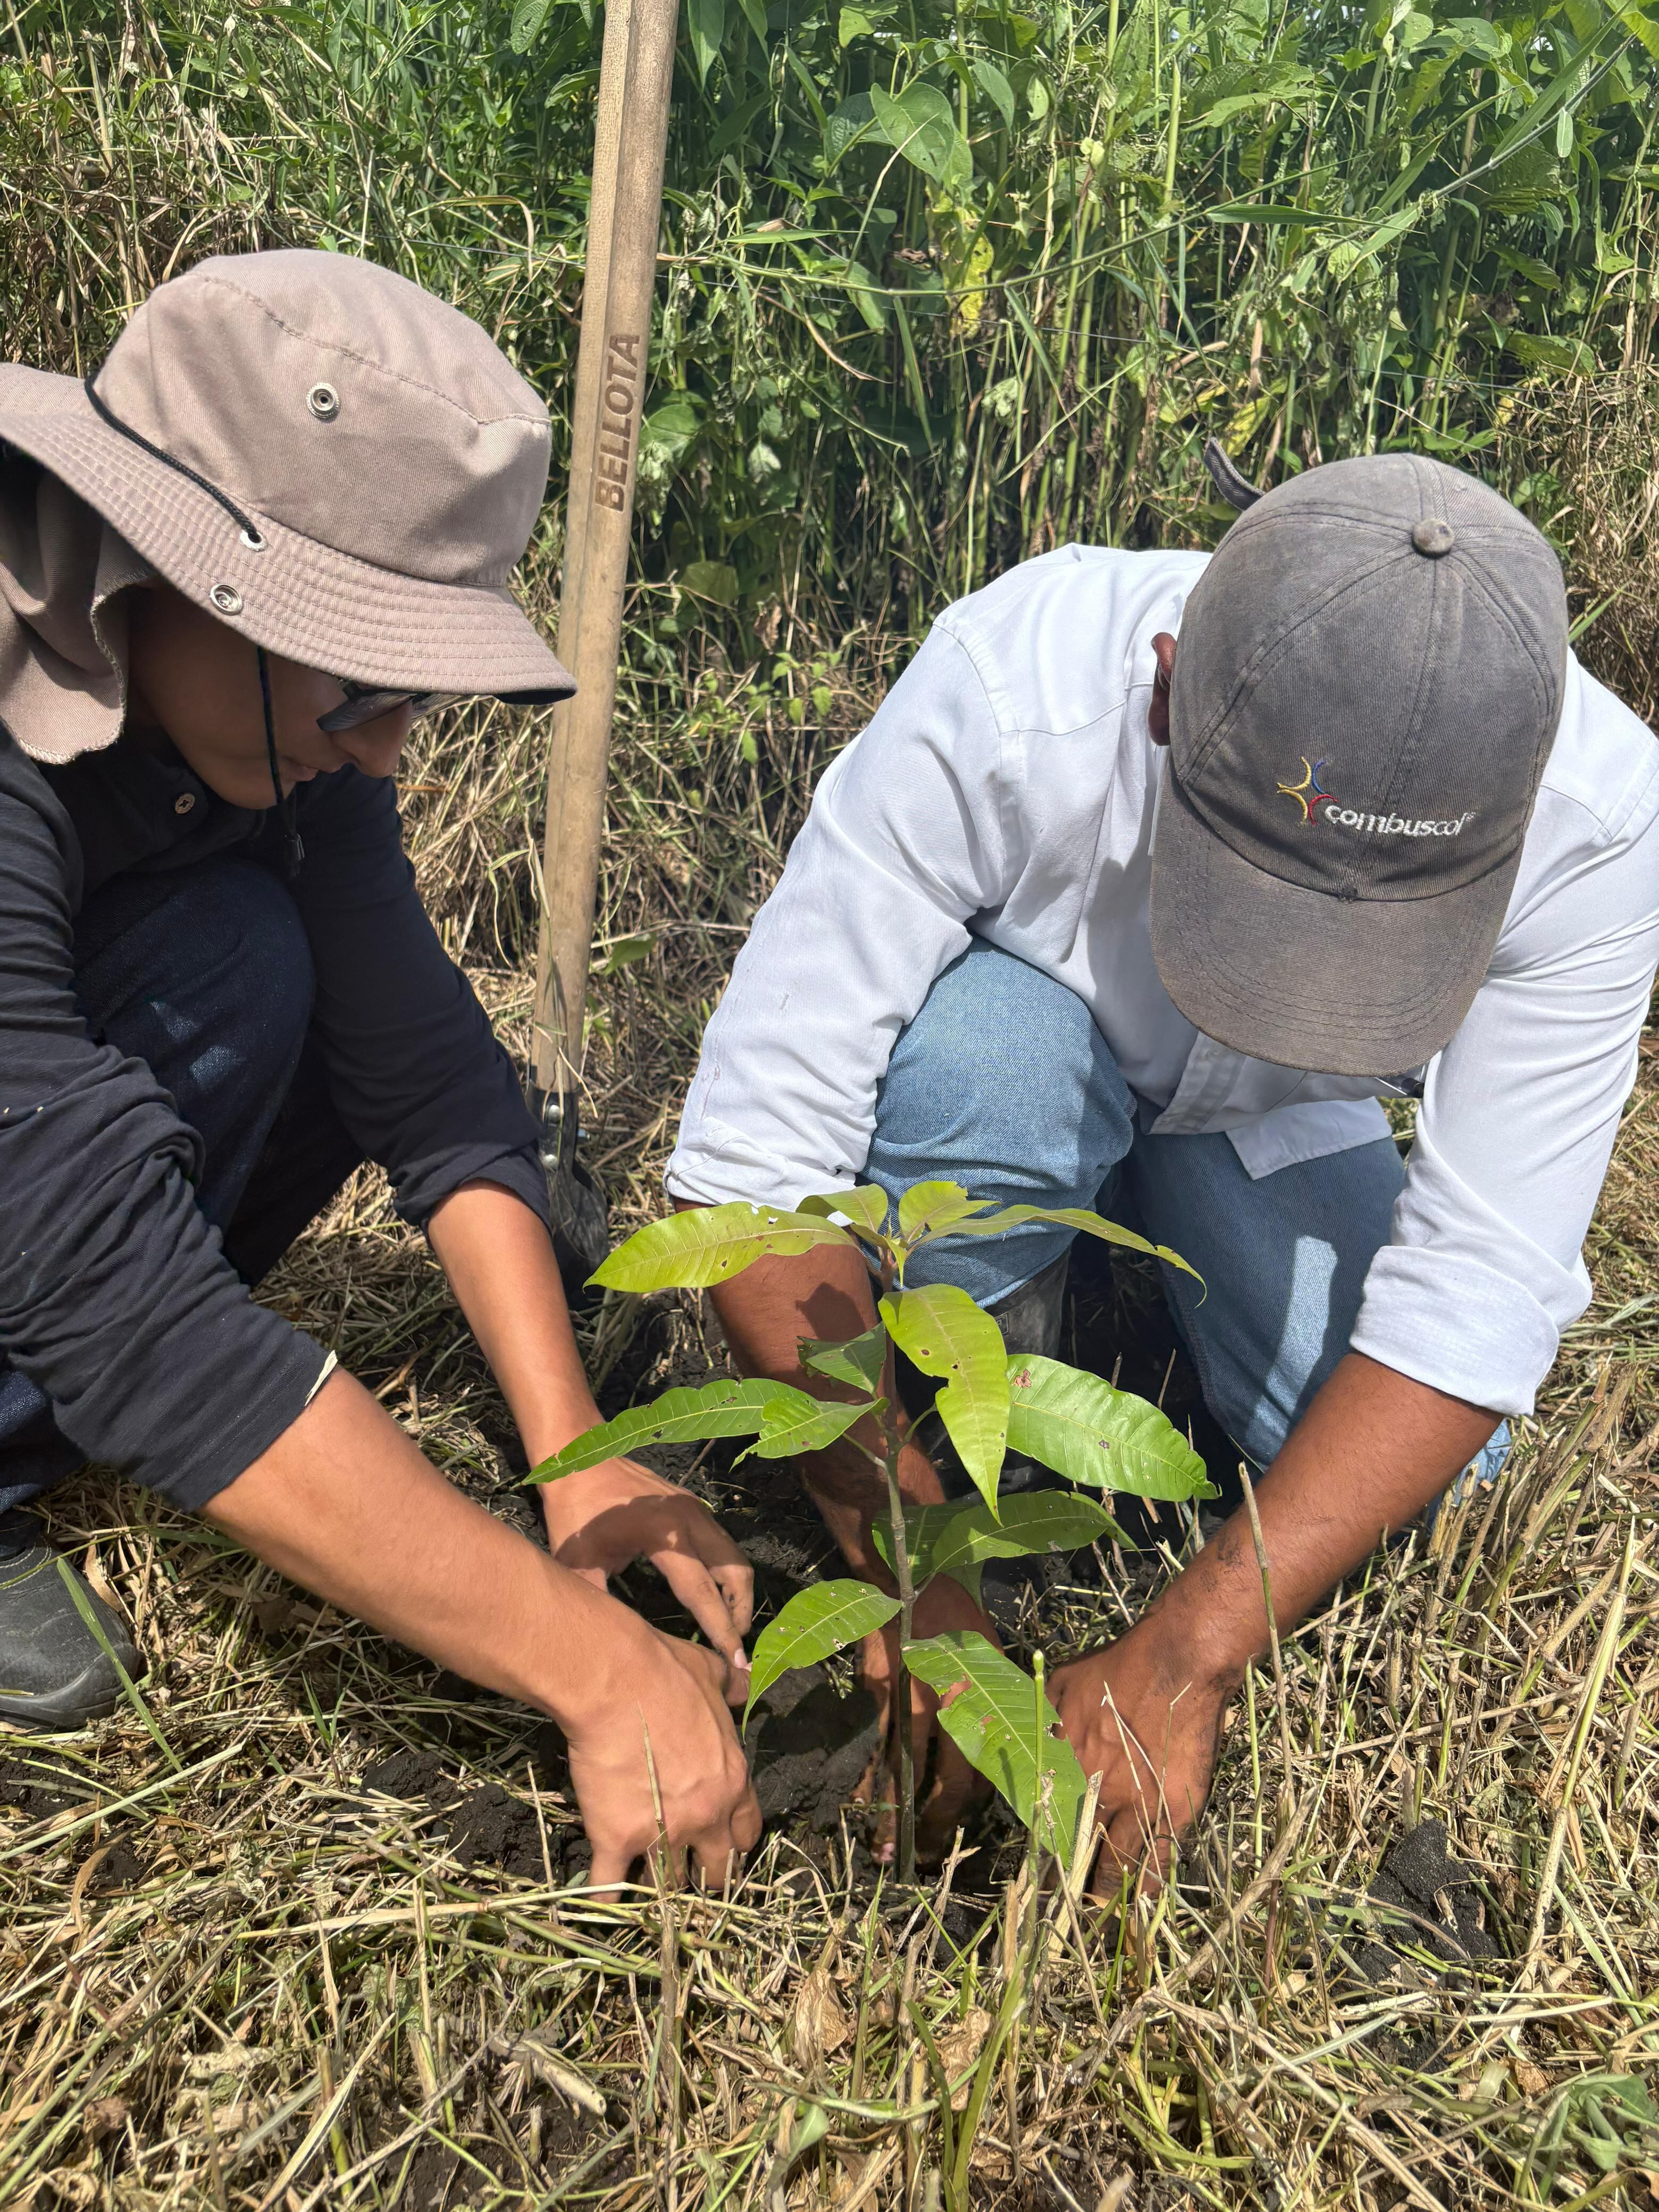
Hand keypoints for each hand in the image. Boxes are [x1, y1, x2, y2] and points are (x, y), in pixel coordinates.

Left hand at [537, 1458, 754, 1683]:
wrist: (579, 1461)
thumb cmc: (575, 1514)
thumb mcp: (580, 1564)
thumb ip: (602, 1606)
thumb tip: (617, 1652)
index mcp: (662, 1533)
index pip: (700, 1591)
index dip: (719, 1629)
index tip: (734, 1661)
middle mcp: (689, 1518)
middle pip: (734, 1570)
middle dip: (739, 1612)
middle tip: (734, 1649)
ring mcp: (695, 1508)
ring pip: (734, 1556)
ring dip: (737, 1593)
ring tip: (730, 1628)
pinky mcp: (693, 1506)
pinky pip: (722, 1543)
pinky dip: (727, 1572)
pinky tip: (717, 1596)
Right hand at [564, 1619, 762, 1889]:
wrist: (614, 1681)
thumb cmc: (665, 1672)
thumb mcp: (713, 1673)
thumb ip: (733, 1687)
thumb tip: (745, 1681)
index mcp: (731, 1781)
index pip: (746, 1832)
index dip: (734, 1841)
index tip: (723, 1844)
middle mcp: (704, 1816)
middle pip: (715, 1870)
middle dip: (705, 1875)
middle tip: (690, 1874)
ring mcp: (662, 1832)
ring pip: (669, 1884)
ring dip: (659, 1886)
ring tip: (648, 1887)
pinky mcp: (617, 1838)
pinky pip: (611, 1885)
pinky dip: (606, 1899)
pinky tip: (604, 1905)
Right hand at [854, 1572, 998, 1865]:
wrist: (909, 1580)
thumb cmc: (960, 1620)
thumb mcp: (993, 1659)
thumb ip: (999, 1704)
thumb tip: (1018, 1744)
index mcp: (980, 1698)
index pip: (983, 1765)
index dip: (976, 1801)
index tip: (969, 1823)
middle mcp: (948, 1706)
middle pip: (948, 1778)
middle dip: (938, 1820)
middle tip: (928, 1852)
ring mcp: (909, 1702)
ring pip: (905, 1771)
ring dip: (897, 1815)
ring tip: (888, 1853)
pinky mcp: (879, 1694)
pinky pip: (875, 1747)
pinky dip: (869, 1780)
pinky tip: (862, 1807)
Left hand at [1050, 1614, 1230, 1894]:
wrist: (1177, 1662)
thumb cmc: (1117, 1666)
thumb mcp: (1061, 1684)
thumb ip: (1041, 1714)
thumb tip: (1020, 1727)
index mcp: (1060, 1766)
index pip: (1039, 1821)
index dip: (1038, 1849)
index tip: (1034, 1869)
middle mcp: (1091, 1793)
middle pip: (1071, 1851)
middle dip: (1062, 1882)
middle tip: (1055, 1906)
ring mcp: (1134, 1806)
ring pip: (1110, 1868)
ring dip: (1098, 1895)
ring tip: (1089, 1918)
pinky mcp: (1171, 1812)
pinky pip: (1154, 1864)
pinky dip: (1143, 1888)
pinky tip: (1136, 1908)